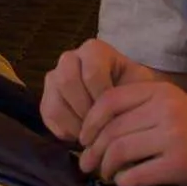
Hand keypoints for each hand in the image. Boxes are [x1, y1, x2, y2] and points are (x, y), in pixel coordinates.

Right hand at [39, 39, 163, 142]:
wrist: (125, 100)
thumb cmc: (134, 91)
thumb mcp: (140, 87)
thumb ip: (133, 95)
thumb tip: (119, 118)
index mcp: (94, 50)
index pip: (91, 72)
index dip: (102, 97)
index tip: (115, 112)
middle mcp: (70, 59)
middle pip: (67, 82)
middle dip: (86, 110)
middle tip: (102, 126)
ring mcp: (54, 78)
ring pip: (55, 101)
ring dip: (75, 123)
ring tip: (94, 134)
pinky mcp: (46, 98)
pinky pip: (48, 116)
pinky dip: (65, 131)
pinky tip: (83, 135)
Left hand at [76, 82, 186, 185]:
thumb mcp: (173, 109)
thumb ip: (140, 112)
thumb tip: (94, 132)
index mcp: (161, 91)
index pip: (110, 100)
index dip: (90, 122)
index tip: (83, 139)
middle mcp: (165, 109)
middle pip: (111, 129)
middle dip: (92, 151)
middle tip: (87, 165)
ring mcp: (173, 136)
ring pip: (119, 151)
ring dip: (106, 168)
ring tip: (106, 176)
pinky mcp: (180, 163)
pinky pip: (137, 174)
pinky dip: (124, 182)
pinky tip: (126, 184)